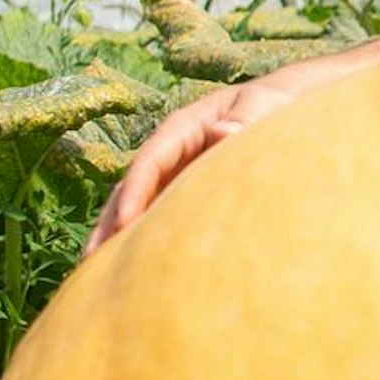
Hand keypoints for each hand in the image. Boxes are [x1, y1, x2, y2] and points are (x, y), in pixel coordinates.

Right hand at [83, 74, 306, 255]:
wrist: (288, 106)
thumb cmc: (275, 103)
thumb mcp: (262, 106)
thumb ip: (246, 117)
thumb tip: (224, 131)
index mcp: (183, 128)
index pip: (150, 161)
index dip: (134, 192)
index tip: (124, 224)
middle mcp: (172, 151)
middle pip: (132, 187)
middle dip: (110, 223)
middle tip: (91, 261)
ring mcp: (177, 173)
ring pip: (139, 206)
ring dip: (118, 237)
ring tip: (96, 276)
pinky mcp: (188, 191)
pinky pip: (161, 216)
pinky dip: (145, 240)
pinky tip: (135, 271)